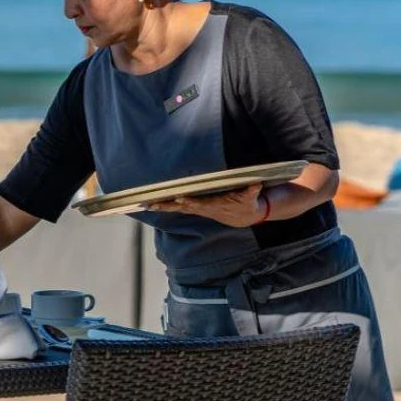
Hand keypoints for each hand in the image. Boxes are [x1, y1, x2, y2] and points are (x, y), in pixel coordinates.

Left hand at [145, 184, 266, 226]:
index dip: (189, 201)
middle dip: (167, 205)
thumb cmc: (247, 203)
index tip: (179, 198)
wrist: (243, 217)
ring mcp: (197, 208)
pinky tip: (151, 204)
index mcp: (214, 204)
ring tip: (144, 205)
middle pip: (181, 207)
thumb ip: (252, 190)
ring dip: (161, 206)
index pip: (199, 203)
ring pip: (176, 208)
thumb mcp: (252, 197)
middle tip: (151, 204)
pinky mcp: (194, 208)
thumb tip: (256, 183)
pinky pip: (176, 207)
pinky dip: (165, 205)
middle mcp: (202, 207)